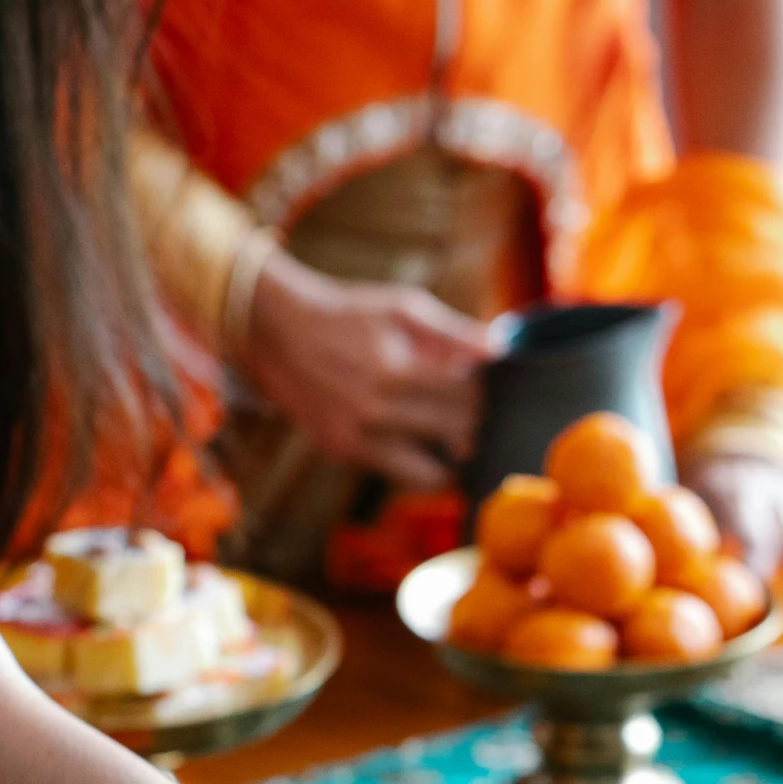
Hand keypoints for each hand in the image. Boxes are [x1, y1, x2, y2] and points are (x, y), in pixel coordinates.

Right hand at [244, 248, 493, 486]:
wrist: (281, 334)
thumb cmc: (349, 316)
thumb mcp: (402, 308)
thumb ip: (454, 332)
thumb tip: (501, 350)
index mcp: (395, 369)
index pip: (467, 395)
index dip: (487, 391)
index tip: (487, 385)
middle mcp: (376, 411)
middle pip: (455, 433)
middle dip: (474, 422)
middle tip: (475, 410)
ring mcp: (357, 438)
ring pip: (432, 472)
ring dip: (450, 455)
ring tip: (454, 433)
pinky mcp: (344, 451)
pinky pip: (400, 475)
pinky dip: (419, 462)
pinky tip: (421, 439)